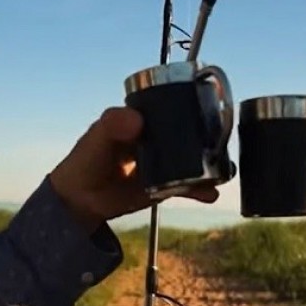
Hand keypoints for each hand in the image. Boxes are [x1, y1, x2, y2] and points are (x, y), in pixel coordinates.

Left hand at [49, 107, 218, 233]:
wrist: (81, 199)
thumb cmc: (87, 160)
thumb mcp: (97, 138)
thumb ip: (113, 125)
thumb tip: (136, 120)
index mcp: (145, 119)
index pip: (173, 107)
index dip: (192, 105)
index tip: (209, 107)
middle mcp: (159, 139)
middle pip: (190, 134)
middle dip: (209, 137)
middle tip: (222, 140)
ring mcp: (165, 163)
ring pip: (194, 160)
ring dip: (211, 165)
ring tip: (224, 170)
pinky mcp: (166, 186)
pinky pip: (188, 186)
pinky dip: (202, 190)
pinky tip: (211, 193)